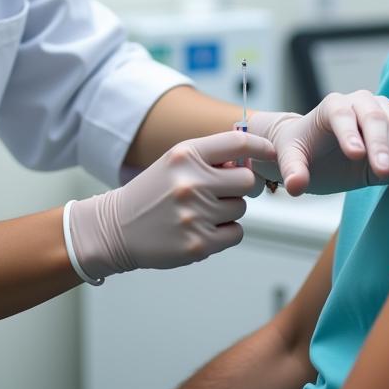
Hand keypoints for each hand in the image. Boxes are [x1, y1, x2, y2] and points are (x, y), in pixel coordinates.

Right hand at [68, 130, 276, 279]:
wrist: (115, 228)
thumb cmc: (152, 192)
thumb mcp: (175, 162)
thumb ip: (211, 157)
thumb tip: (251, 159)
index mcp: (185, 155)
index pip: (238, 143)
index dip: (262, 147)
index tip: (273, 152)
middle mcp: (191, 182)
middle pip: (247, 182)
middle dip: (240, 187)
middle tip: (220, 192)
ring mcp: (195, 215)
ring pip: (241, 209)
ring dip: (228, 211)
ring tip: (200, 212)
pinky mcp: (198, 244)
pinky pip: (235, 234)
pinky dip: (225, 233)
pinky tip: (201, 229)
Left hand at [247, 85, 388, 196]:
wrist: (316, 151)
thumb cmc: (302, 150)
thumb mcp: (290, 159)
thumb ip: (293, 170)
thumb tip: (295, 186)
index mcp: (333, 106)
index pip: (342, 114)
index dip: (349, 133)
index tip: (354, 155)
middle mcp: (360, 104)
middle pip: (375, 116)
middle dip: (380, 143)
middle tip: (382, 170)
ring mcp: (382, 114)